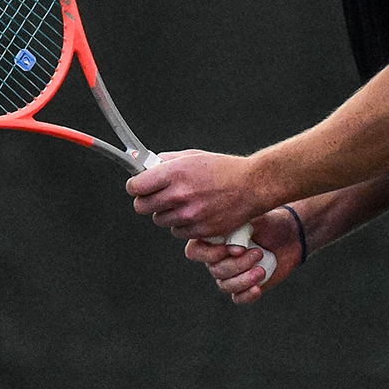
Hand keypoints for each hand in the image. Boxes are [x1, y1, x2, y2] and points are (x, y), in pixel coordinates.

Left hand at [123, 149, 266, 240]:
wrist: (253, 186)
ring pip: (159, 220)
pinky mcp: (199, 230)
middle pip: (141, 207)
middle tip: (157, 196)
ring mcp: (189, 215)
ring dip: (166, 213)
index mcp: (175, 173)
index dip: (135, 186)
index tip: (139, 186)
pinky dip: (182, 225)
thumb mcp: (194, 156)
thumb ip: (166, 161)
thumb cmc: (224, 169)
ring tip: (183, 203)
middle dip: (146, 201)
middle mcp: (179, 195)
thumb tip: (145, 166)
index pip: (135, 187)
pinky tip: (195, 213)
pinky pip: (177, 232)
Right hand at [184, 208, 303, 303]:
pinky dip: (246, 295)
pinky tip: (258, 288)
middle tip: (258, 253)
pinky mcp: (243, 287)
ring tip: (262, 270)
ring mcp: (228, 275)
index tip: (236, 249)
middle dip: (238, 264)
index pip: (194, 252)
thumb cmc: (266, 224)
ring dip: (244, 279)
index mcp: (212, 240)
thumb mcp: (250, 218)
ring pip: (225, 285)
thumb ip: (234, 225)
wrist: (288, 236)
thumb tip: (228, 239)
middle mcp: (216, 258)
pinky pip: (237, 298)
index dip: (211, 254)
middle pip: (215, 270)